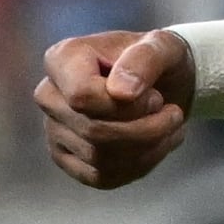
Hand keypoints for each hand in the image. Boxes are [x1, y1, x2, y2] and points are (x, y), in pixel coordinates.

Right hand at [36, 28, 194, 188]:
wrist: (160, 84)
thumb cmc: (155, 61)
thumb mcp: (162, 47)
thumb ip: (143, 59)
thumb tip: (120, 92)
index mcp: (62, 58)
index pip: (82, 96)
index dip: (126, 106)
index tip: (155, 97)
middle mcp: (49, 95)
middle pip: (92, 130)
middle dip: (145, 130)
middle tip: (173, 115)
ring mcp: (54, 130)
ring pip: (99, 158)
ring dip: (147, 148)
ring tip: (170, 128)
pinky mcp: (67, 159)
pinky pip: (101, 177)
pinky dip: (139, 166)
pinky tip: (157, 145)